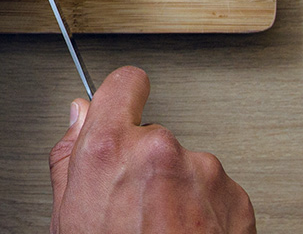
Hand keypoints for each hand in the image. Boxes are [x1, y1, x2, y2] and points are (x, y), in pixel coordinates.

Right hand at [49, 67, 255, 233]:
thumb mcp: (67, 216)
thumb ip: (70, 156)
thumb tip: (78, 117)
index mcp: (110, 148)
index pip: (123, 84)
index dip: (121, 97)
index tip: (124, 104)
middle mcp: (159, 151)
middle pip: (153, 135)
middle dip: (145, 163)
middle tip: (133, 206)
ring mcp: (202, 172)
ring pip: (186, 165)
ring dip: (178, 190)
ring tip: (161, 231)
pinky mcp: (235, 195)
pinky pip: (216, 190)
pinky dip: (206, 211)